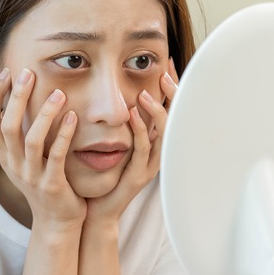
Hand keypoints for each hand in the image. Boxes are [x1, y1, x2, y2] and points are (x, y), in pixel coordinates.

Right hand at [0, 68, 86, 231]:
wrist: (57, 222)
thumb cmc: (44, 182)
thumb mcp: (25, 158)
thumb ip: (21, 133)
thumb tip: (19, 96)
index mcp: (5, 155)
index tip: (6, 72)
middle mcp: (13, 164)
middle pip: (7, 126)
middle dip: (16, 97)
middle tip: (28, 73)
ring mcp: (31, 176)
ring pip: (32, 140)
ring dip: (45, 114)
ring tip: (59, 93)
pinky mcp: (52, 185)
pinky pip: (56, 157)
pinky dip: (64, 135)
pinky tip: (73, 117)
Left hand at [84, 58, 179, 226]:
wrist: (97, 211)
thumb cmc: (105, 174)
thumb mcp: (118, 142)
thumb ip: (124, 120)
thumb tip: (121, 89)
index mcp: (155, 143)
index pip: (171, 109)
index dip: (172, 88)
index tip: (169, 63)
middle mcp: (158, 153)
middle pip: (175, 119)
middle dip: (173, 96)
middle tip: (165, 74)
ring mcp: (150, 165)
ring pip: (163, 133)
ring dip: (156, 111)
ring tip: (145, 93)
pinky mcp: (138, 176)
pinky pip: (143, 149)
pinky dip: (139, 130)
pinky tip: (132, 115)